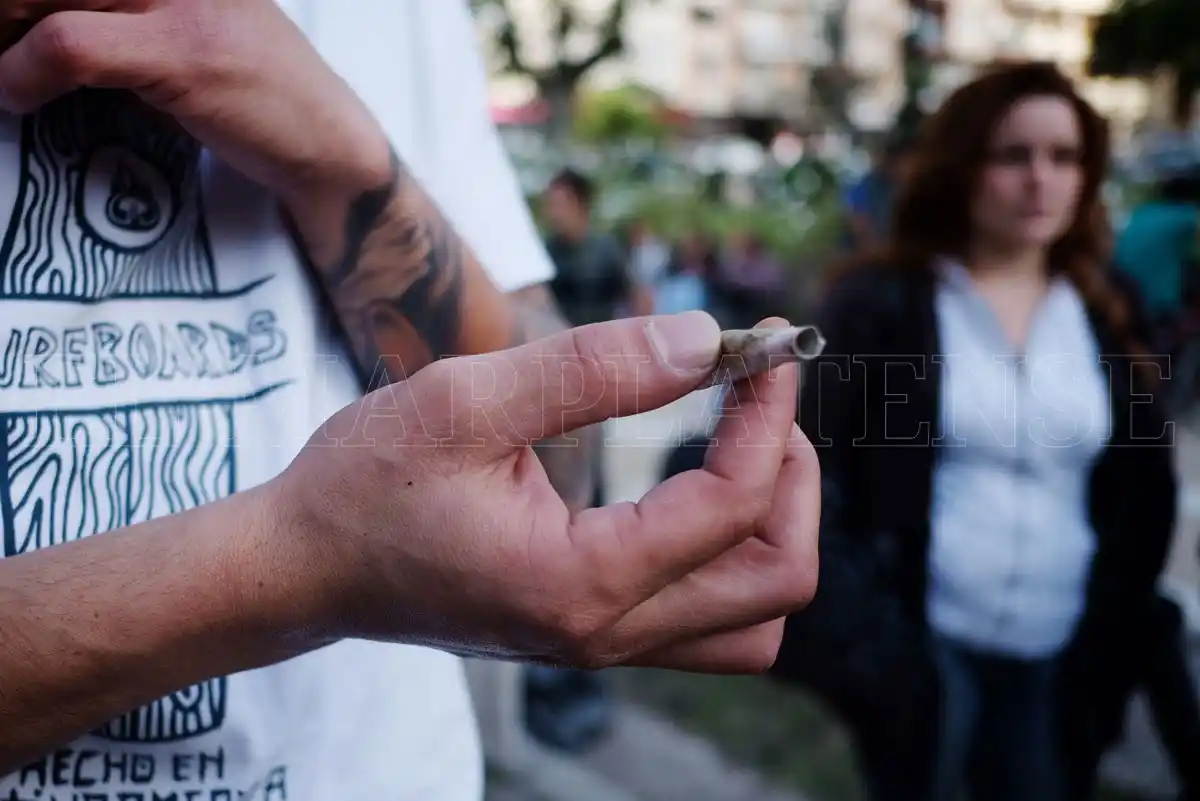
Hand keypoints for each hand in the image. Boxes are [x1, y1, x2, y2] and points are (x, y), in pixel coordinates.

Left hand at [0, 0, 390, 201]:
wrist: (326, 143)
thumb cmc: (257, 94)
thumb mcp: (181, 29)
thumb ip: (117, 14)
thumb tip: (25, 23)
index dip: (21, 4)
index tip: (9, 27)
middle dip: (6, 12)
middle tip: (2, 45)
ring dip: (2, 34)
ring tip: (5, 70)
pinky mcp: (181, 50)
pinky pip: (67, 44)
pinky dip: (22, 74)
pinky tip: (17, 95)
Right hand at [275, 311, 819, 672]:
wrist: (303, 568)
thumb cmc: (364, 486)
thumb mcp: (465, 402)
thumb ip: (590, 369)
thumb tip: (703, 339)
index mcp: (580, 581)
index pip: (732, 505)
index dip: (768, 415)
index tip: (764, 346)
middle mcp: (605, 631)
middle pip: (776, 581)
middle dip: (794, 478)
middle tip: (760, 397)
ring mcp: (602, 641)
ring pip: (753, 617)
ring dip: (772, 525)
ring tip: (740, 442)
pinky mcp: (591, 629)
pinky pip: (708, 615)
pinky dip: (730, 548)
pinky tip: (694, 480)